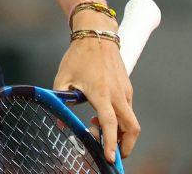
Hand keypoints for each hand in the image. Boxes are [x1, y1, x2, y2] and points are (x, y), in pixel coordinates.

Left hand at [53, 36, 139, 164]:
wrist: (97, 33)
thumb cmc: (79, 55)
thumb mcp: (63, 77)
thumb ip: (60, 99)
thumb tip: (59, 120)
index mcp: (101, 92)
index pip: (110, 124)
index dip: (111, 143)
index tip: (111, 158)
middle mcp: (117, 93)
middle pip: (132, 127)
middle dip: (126, 146)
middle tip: (113, 153)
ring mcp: (125, 90)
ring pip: (130, 120)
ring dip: (119, 131)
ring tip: (95, 128)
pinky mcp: (127, 88)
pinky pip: (127, 110)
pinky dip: (119, 120)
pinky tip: (101, 116)